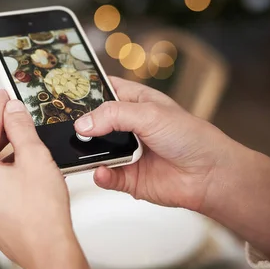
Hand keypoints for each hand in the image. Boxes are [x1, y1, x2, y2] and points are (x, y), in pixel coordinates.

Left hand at [0, 91, 88, 268]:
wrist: (49, 253)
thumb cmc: (42, 211)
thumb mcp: (34, 157)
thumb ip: (20, 128)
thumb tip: (12, 109)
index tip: (5, 93)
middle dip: (5, 131)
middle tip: (22, 113)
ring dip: (9, 153)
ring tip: (30, 139)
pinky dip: (7, 172)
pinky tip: (27, 165)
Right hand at [74, 77, 269, 256]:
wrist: (210, 175)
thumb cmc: (191, 136)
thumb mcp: (150, 114)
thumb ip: (113, 115)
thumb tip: (83, 125)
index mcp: (134, 102)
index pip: (103, 90)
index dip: (84, 90)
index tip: (62, 91)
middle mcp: (127, 126)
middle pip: (93, 123)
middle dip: (78, 125)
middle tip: (59, 126)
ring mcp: (126, 153)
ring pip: (95, 151)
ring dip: (85, 152)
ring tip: (76, 151)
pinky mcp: (127, 178)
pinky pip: (106, 176)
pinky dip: (101, 175)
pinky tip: (101, 172)